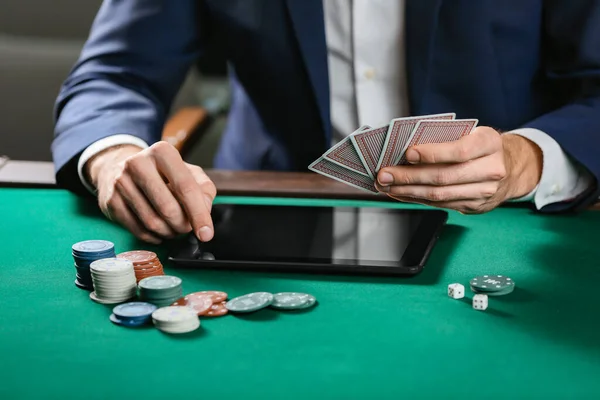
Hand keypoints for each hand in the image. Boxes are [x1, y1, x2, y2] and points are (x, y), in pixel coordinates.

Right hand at [87, 141, 216, 243]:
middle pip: (168, 208)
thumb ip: (204, 189)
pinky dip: (154, 237)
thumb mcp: (189, 172)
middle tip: (187, 228)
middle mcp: (138, 163)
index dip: (199, 214)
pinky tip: (159, 232)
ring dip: (169, 233)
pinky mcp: (111, 201)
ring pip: (152, 222)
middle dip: (183, 226)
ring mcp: (121, 182)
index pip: (186, 187)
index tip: (206, 234)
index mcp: (162, 152)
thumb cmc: (162, 173)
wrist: (119, 168)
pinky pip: (138, 230)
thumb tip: (204, 212)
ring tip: (174, 229)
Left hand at [375, 127, 542, 213]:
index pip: (459, 151)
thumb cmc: (480, 146)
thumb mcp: (471, 133)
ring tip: (387, 185)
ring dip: (408, 191)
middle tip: (385, 174)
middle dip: (409, 177)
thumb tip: (405, 150)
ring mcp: (485, 192)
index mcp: (490, 143)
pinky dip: (417, 198)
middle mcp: (492, 169)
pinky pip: (441, 204)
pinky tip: (401, 193)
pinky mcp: (475, 206)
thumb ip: (445, 139)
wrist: (510, 167)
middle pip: (444, 177)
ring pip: (440, 195)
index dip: (432, 153)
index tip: (408, 153)